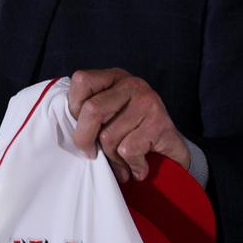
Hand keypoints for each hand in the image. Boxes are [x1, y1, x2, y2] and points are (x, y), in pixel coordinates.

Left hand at [68, 69, 189, 182]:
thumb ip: (88, 115)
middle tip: (91, 154)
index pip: (81, 81)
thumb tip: (70, 131)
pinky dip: (131, 165)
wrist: (172, 150)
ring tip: (123, 162)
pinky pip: (127, 149)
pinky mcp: (160, 123)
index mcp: (114, 77)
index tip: (82, 126)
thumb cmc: (131, 133)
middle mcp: (132, 84)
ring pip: (108, 136)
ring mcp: (148, 101)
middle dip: (85, 139)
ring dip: (113, 158)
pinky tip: (138, 165)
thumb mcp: (107, 116)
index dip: (74, 108)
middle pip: (92, 110)